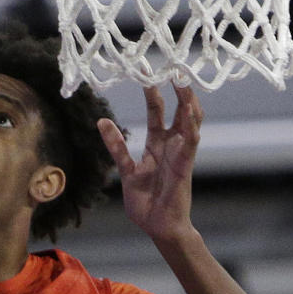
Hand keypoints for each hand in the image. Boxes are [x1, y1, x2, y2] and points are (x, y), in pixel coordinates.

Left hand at [97, 84, 202, 243]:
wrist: (158, 227)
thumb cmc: (145, 201)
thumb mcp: (126, 169)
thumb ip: (116, 146)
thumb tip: (102, 121)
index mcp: (158, 144)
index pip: (158, 110)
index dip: (154, 91)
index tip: (147, 70)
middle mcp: (172, 145)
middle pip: (178, 110)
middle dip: (177, 89)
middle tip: (172, 65)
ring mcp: (180, 155)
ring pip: (190, 123)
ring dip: (188, 103)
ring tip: (184, 83)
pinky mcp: (184, 168)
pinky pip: (189, 147)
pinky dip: (191, 132)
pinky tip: (191, 117)